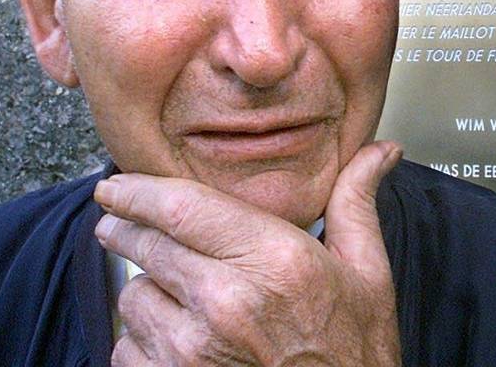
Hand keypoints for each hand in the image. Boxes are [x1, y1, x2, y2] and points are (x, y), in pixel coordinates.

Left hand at [94, 141, 403, 366]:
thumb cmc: (353, 353)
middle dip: (128, 230)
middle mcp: (226, 301)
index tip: (116, 186)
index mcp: (275, 262)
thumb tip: (379, 150)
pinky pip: (128, 347)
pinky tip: (181, 340)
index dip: (139, 191)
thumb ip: (356, 204)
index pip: (182, 208)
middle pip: (147, 245)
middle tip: (121, 225)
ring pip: (134, 296)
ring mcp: (192, 350)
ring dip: (148, 290)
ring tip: (181, 298)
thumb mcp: (367, 275)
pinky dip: (144, 340)